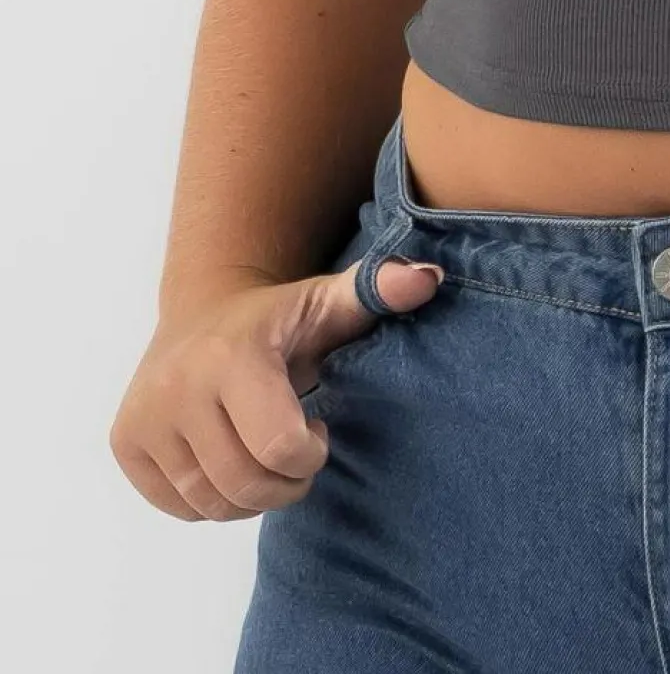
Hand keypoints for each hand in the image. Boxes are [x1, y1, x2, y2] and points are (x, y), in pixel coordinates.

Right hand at [108, 253, 442, 520]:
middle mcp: (178, 386)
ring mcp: (144, 417)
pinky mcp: (125, 442)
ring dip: (249, 495)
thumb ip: (377, 291)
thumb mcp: (329, 301)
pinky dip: (211, 499)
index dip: (310, 454)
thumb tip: (426, 280)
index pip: (279, 448)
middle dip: (284, 483)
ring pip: (210, 503)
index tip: (319, 427)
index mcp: (233, 356)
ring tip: (265, 455)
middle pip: (244, 484)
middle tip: (297, 454)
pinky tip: (229, 458)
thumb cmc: (282, 316)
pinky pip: (178, 506)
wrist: (204, 308)